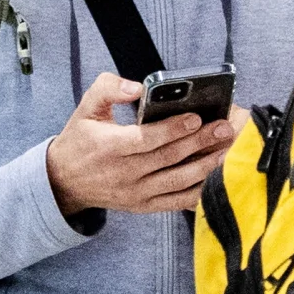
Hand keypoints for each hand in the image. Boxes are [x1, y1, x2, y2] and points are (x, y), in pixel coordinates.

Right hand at [45, 74, 228, 216]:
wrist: (65, 181)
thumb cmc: (81, 140)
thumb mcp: (86, 108)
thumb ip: (109, 88)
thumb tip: (137, 87)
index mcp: (110, 147)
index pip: (146, 139)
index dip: (173, 129)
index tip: (196, 117)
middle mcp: (124, 173)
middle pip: (169, 158)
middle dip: (200, 142)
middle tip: (225, 128)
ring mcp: (136, 193)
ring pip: (178, 181)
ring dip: (206, 166)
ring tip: (228, 150)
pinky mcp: (144, 206)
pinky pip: (177, 202)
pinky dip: (200, 192)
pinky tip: (218, 179)